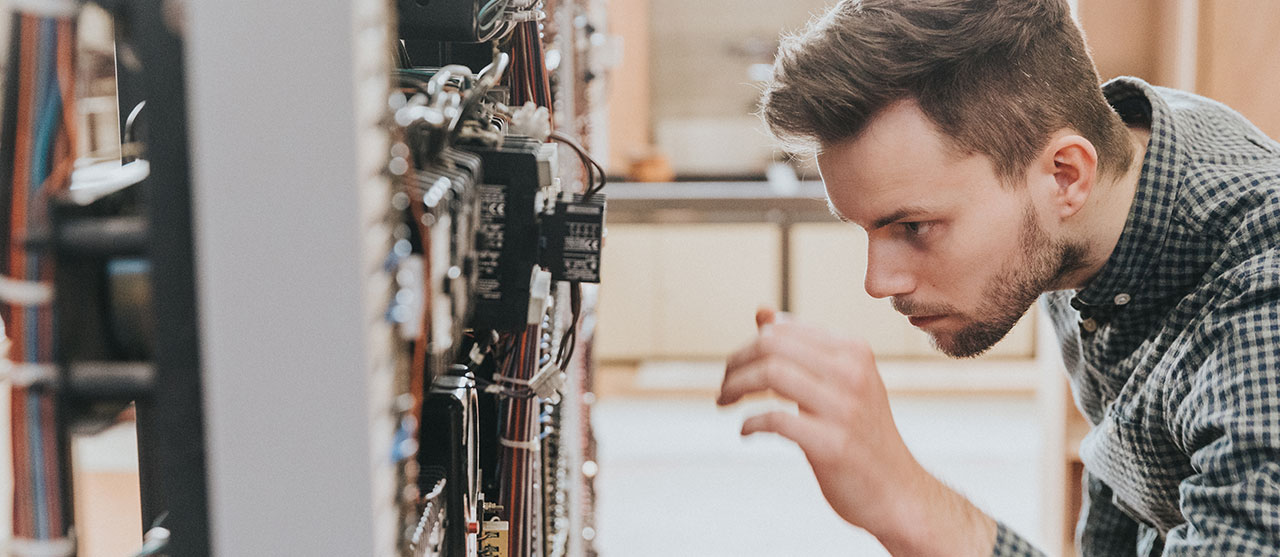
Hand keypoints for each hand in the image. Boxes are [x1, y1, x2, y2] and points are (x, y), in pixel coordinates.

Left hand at [718, 308, 996, 555]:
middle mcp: (852, 373)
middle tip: (724, 387)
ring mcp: (844, 409)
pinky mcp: (832, 445)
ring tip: (725, 401)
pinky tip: (746, 430)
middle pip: (771, 346)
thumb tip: (762, 313)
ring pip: (770, 374)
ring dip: (735, 387)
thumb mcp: (840, 381)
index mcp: (853, 351)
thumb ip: (801, 348)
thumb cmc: (861, 434)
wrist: (898, 491)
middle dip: (736, 364)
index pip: (782, 329)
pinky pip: (775, 419)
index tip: (735, 369)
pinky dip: (750, 423)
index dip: (748, 346)